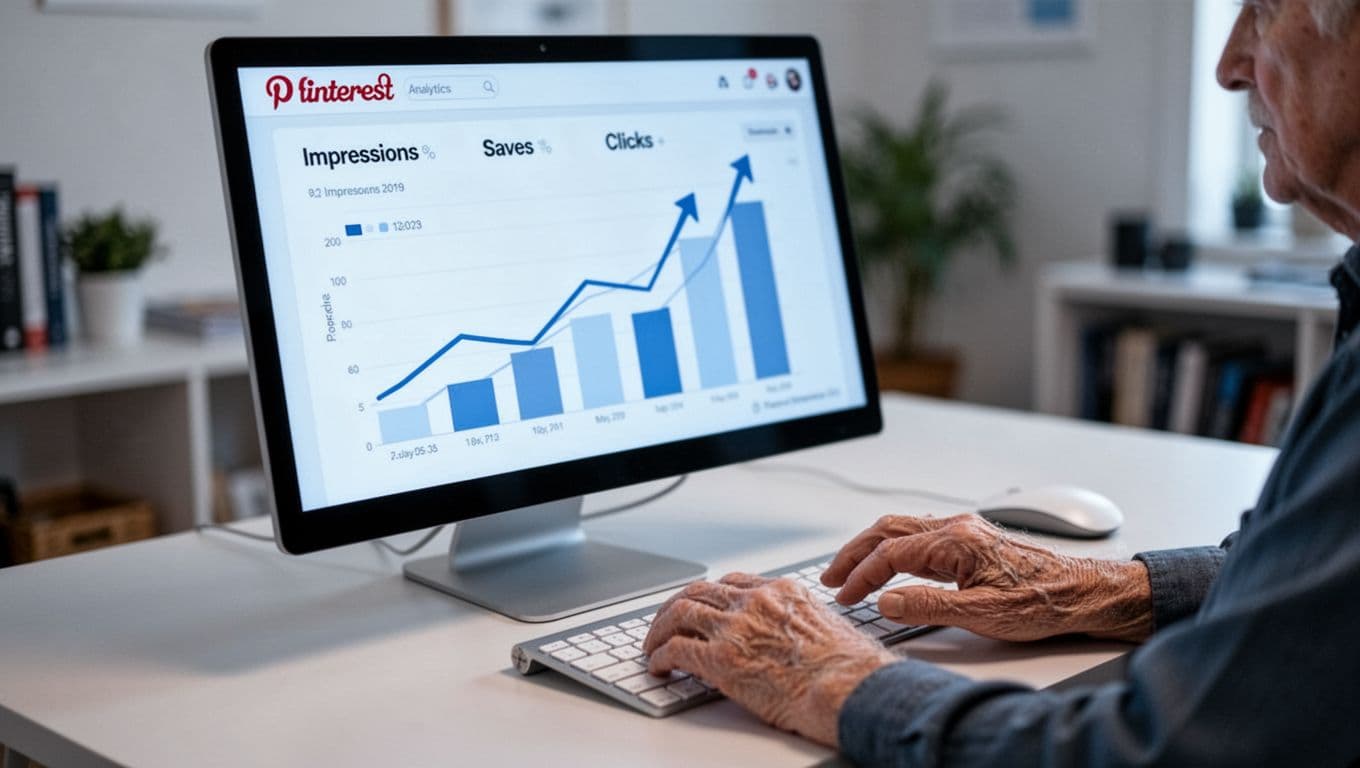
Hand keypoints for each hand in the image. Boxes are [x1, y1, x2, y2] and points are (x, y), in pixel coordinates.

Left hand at [643, 573, 897, 747]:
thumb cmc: (850, 670)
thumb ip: (798, 623)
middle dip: (676, 606)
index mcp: (782, 591)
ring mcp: (736, 627)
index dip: (710, 595)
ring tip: (652, 645)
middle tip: (665, 622)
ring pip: (680, 612)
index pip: (733, 582)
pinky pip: (676, 649)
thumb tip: (790, 639)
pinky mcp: (721, 658)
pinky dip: (660, 656)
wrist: (849, 689)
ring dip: (660, 629)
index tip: (701, 606)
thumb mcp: (826, 628)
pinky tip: (658, 666)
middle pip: (700, 591)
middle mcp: (755, 601)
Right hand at [822, 514, 1153, 642]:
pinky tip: (889, 564)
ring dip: (872, 547)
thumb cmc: (1044, 602)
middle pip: (888, 531)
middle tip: (831, 577)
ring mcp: (965, 531)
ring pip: (903, 528)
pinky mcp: (972, 540)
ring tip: (850, 569)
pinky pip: (920, 534)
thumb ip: (929, 606)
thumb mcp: (983, 615)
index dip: (861, 576)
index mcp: (956, 541)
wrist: (1085, 593)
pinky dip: (893, 546)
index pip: (891, 554)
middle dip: (854, 553)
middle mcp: (958, 527)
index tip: (844, 595)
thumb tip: (886, 602)